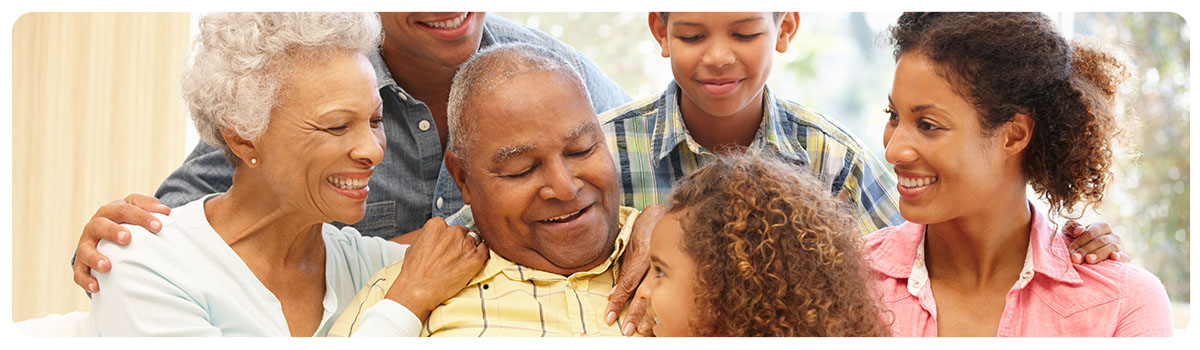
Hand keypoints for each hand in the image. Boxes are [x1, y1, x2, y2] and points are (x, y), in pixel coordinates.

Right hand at [73, 194, 169, 292]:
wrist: (104, 234)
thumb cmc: (127, 222)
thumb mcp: (137, 210)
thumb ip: (150, 207)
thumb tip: (166, 211)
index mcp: (110, 211)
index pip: (125, 209)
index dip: (141, 217)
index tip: (158, 226)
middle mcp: (95, 226)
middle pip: (100, 225)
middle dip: (112, 231)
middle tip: (127, 238)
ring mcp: (85, 245)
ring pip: (85, 250)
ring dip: (95, 257)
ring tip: (107, 266)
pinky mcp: (80, 263)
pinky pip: (79, 272)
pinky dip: (85, 279)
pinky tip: (96, 286)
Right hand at [385, 217, 488, 322]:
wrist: (418, 290)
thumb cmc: (414, 272)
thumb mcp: (415, 245)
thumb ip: (429, 237)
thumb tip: (436, 239)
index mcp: (437, 225)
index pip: (450, 227)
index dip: (449, 238)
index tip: (447, 247)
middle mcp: (453, 231)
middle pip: (463, 232)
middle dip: (460, 242)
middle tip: (454, 257)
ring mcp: (466, 243)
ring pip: (475, 240)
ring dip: (470, 249)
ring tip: (461, 262)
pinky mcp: (476, 258)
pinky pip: (485, 250)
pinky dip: (481, 254)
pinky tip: (474, 262)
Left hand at [604, 204, 665, 335]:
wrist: (671, 213)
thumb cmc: (646, 228)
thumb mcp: (631, 246)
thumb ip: (624, 270)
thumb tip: (614, 293)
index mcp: (643, 254)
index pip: (628, 284)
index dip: (617, 302)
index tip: (609, 318)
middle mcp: (658, 261)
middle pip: (646, 294)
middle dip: (636, 314)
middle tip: (628, 331)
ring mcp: (672, 266)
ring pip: (662, 295)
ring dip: (652, 315)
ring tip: (644, 331)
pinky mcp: (682, 269)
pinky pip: (673, 291)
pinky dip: (667, 306)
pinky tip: (663, 319)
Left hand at [1065, 220, 1127, 263]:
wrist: (1087, 257)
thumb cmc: (1078, 243)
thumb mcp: (1071, 233)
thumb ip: (1071, 227)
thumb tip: (1079, 230)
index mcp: (1102, 226)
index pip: (1091, 232)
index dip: (1080, 241)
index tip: (1070, 250)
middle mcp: (1112, 235)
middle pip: (1100, 241)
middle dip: (1086, 250)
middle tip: (1076, 258)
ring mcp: (1119, 246)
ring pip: (1111, 248)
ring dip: (1099, 254)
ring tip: (1089, 260)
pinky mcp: (1123, 257)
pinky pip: (1124, 256)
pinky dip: (1120, 257)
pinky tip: (1114, 258)